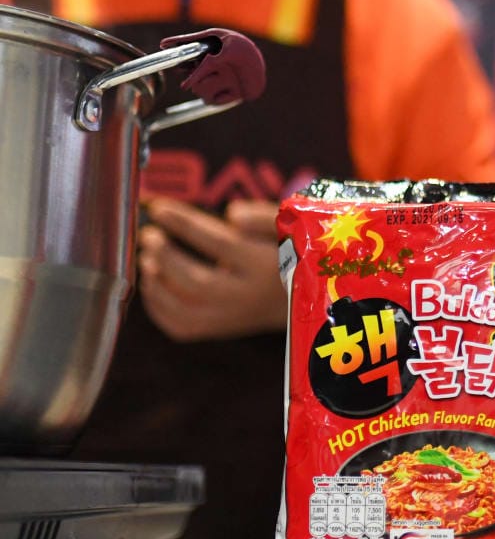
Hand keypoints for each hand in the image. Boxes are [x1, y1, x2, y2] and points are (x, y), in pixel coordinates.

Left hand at [137, 197, 286, 341]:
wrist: (303, 300)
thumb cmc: (290, 255)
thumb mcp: (289, 228)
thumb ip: (264, 217)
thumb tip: (232, 215)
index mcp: (266, 267)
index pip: (219, 243)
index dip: (185, 224)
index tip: (158, 208)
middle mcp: (248, 297)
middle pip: (197, 282)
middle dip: (166, 257)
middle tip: (148, 236)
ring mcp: (233, 318)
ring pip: (185, 310)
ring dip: (156, 285)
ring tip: (146, 259)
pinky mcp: (220, 330)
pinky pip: (182, 327)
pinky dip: (158, 308)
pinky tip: (151, 284)